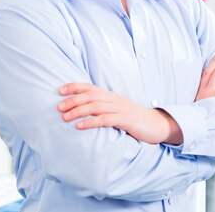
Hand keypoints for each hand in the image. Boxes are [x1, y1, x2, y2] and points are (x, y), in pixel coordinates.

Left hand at [57, 83, 182, 144]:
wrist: (156, 124)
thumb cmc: (133, 119)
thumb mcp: (116, 109)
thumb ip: (102, 107)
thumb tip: (82, 109)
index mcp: (111, 95)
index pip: (90, 87)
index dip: (74, 87)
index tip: (59, 91)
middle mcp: (114, 99)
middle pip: (90, 95)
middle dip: (72, 100)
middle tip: (58, 107)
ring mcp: (120, 108)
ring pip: (95, 106)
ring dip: (78, 111)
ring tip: (65, 118)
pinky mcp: (125, 119)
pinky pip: (105, 119)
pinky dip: (91, 122)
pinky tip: (80, 126)